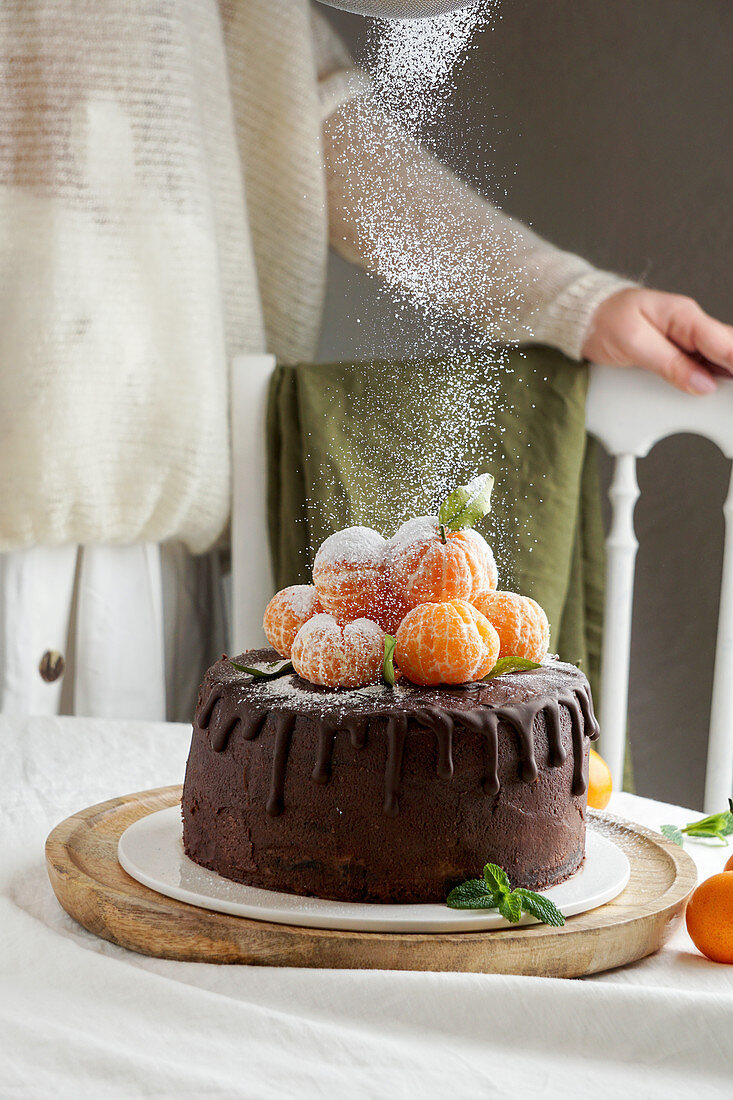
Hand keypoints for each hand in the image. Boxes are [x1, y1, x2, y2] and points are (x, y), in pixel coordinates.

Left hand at [581, 288, 732, 394]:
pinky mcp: (679, 353)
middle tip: (731, 400)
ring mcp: (687, 340)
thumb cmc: (606, 320)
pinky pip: (703, 367)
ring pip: (719, 360)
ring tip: (725, 401)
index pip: (722, 341)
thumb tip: (701, 384)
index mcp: (683, 314)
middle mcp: (691, 325)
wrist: (588, 318)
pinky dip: (709, 381)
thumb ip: (669, 363)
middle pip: (727, 350)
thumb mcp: (633, 342)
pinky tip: (714, 395)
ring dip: (725, 379)